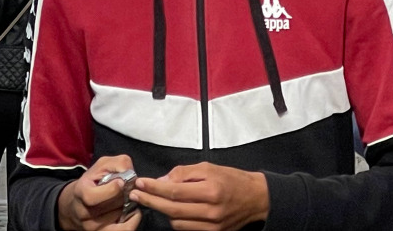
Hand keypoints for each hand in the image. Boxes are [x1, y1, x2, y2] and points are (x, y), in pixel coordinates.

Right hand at [56, 156, 138, 230]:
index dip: (111, 189)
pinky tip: (133, 212)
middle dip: (124, 194)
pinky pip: (123, 230)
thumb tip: (130, 173)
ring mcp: (93, 226)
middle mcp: (85, 212)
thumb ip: (117, 163)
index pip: (92, 197)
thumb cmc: (92, 181)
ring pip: (119, 215)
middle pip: (112, 204)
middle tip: (127, 188)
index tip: (121, 182)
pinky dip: (132, 220)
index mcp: (81, 193)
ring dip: (127, 205)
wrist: (75, 204)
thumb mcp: (101, 166)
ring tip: (125, 198)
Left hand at [130, 164, 269, 230]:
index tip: (140, 183)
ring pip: (176, 222)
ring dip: (162, 211)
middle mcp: (210, 211)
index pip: (174, 191)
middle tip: (137, 193)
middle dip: (151, 200)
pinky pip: (186, 228)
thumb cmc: (233, 179)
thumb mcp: (209, 167)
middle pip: (172, 209)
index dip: (154, 188)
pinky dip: (176, 219)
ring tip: (154, 199)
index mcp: (211, 190)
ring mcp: (211, 226)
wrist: (255, 198)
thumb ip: (184, 173)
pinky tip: (170, 210)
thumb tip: (163, 180)